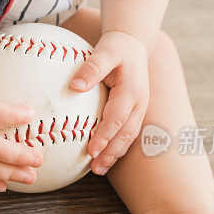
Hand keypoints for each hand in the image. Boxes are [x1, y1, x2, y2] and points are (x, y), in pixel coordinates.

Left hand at [69, 30, 148, 174]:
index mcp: (131, 90)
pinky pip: (127, 133)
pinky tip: (105, 158)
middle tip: (95, 168)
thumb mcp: (104, 51)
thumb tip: (74, 86)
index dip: (105, 136)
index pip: (117, 118)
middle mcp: (139, 103)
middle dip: (111, 153)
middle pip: (126, 134)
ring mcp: (139, 109)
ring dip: (115, 155)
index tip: (91, 150)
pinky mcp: (135, 112)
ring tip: (99, 170)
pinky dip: (118, 147)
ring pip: (129, 137)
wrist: (133, 44)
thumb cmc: (115, 48)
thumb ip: (91, 68)